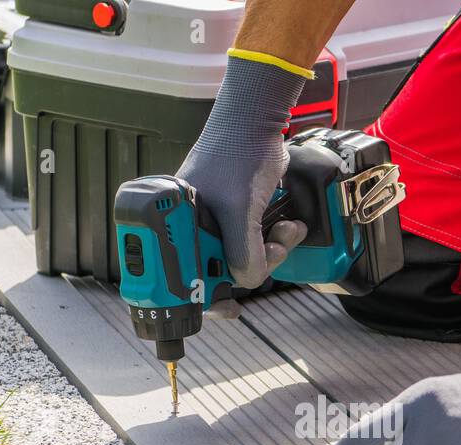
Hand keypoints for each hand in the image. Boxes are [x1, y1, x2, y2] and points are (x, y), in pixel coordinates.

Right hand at [177, 54, 309, 288]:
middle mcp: (189, 224)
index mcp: (172, 224)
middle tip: (272, 255)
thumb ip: (242, 256)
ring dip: (271, 251)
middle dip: (253, 267)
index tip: (230, 309)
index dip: (208, 297)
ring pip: (242, 257)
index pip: (183, 276)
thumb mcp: (239, 214)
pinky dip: (273, 239)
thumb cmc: (238, 154)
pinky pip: (253, 240)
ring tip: (287, 232)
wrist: (259, 118)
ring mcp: (213, 219)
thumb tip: (246, 282)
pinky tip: (288, 227)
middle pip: (219, 270)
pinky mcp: (237, 212)